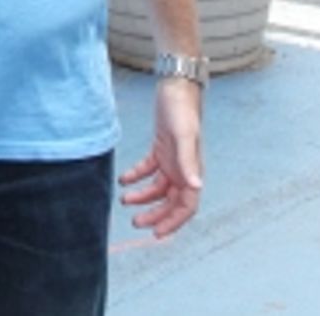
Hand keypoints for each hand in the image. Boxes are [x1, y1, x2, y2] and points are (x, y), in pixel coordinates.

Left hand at [118, 83, 203, 238]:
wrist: (176, 86)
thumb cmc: (183, 110)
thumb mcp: (184, 136)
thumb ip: (188, 162)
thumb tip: (196, 187)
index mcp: (192, 171)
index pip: (186, 207)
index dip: (173, 222)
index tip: (157, 234)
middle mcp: (183, 169)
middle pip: (169, 202)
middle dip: (154, 215)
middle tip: (135, 222)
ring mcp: (172, 160)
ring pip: (157, 188)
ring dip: (142, 197)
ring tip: (125, 200)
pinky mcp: (160, 149)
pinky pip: (147, 169)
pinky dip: (136, 176)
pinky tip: (123, 179)